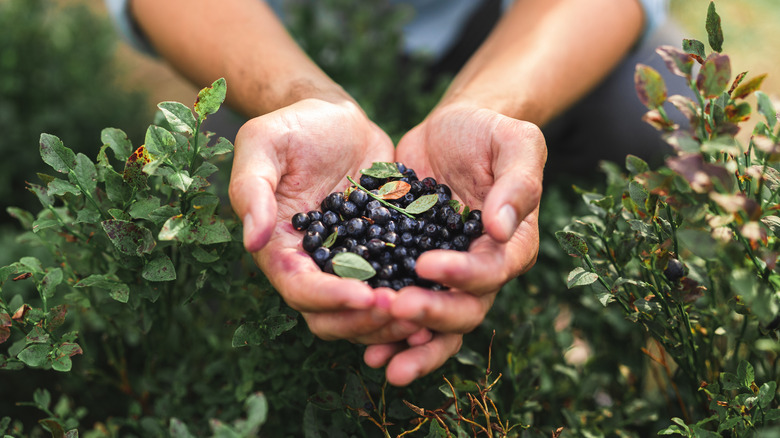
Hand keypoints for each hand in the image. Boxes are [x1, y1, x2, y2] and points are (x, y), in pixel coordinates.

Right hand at [228, 98, 428, 343]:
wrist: (336, 117)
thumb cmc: (292, 127)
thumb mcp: (262, 145)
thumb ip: (252, 190)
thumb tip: (253, 241)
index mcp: (281, 250)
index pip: (300, 289)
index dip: (330, 298)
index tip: (364, 295)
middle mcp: (315, 267)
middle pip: (333, 317)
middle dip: (364, 320)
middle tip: (401, 307)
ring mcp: (351, 264)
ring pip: (366, 313)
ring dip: (393, 320)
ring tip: (425, 308)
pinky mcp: (383, 253)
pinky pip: (397, 285)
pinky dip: (414, 296)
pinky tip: (444, 293)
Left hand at [365, 103, 546, 385]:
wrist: (450, 130)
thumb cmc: (488, 133)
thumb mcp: (514, 143)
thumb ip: (517, 183)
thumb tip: (500, 227)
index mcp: (512, 245)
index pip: (493, 271)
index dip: (463, 274)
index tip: (426, 263)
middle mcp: (480, 270)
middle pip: (464, 311)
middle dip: (431, 315)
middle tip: (396, 309)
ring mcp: (444, 275)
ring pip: (434, 326)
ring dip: (407, 344)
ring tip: (377, 359)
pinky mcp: (409, 268)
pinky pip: (401, 306)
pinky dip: (385, 329)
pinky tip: (360, 344)